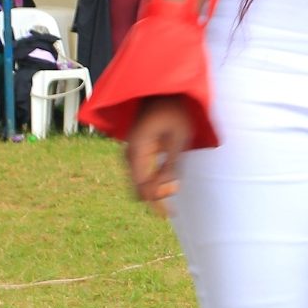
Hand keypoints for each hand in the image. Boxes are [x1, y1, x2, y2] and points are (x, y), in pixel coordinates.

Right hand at [125, 96, 194, 216]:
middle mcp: (128, 154)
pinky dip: (151, 184)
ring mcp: (129, 154)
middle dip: (153, 200)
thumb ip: (173, 164)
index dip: (155, 201)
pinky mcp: (135, 154)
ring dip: (152, 193)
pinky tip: (164, 189)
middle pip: (136, 187)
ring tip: (169, 204)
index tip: (169, 213)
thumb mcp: (179, 138)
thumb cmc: (174, 113)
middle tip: (171, 212)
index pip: (141, 184)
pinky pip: (139, 175)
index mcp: (137, 149)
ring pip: (137, 183)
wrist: (162, 94)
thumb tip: (168, 190)